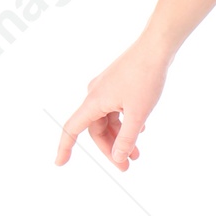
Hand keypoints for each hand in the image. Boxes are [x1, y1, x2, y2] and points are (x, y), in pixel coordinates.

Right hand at [55, 40, 168, 170]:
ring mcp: (106, 89)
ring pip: (108, 120)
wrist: (156, 48)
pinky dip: (125, 122)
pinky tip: (140, 130)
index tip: (59, 164)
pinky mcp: (117, 85)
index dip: (65, 147)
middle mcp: (95, 95)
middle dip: (110, 149)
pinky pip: (115, 110)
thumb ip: (127, 137)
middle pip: (96, 129)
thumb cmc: (146, 77)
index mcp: (94, 102)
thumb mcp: (138, 113)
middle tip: (126, 166)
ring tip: (137, 154)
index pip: (72, 129)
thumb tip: (118, 157)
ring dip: (120, 137)